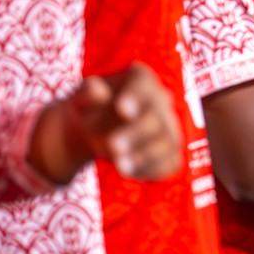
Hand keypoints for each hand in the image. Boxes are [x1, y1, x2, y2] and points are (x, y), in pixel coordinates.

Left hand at [67, 65, 182, 180]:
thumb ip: (87, 93)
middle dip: (137, 132)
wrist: (99, 128)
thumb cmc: (92, 108)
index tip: (122, 108)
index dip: (137, 95)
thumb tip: (96, 89)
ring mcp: (169, 128)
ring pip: (168, 142)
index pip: (144, 83)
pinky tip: (131, 172)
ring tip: (121, 166)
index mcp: (140, 81)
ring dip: (146, 155)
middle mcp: (160, 102)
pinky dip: (154, 169)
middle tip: (113, 144)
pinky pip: (170, 163)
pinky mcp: (170, 152)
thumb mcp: (82, 97)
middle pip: (157, 116)